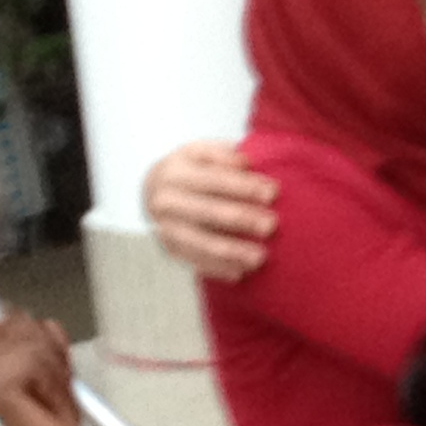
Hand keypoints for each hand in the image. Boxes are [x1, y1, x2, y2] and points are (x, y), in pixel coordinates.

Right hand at [145, 141, 277, 281]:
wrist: (153, 190)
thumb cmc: (190, 170)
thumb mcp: (201, 152)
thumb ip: (223, 154)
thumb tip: (245, 162)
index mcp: (175, 173)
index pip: (214, 180)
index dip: (244, 186)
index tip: (272, 192)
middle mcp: (166, 202)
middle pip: (209, 212)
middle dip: (242, 219)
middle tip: (271, 225)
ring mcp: (166, 228)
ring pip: (201, 243)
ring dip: (232, 251)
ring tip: (260, 258)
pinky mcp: (169, 249)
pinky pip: (195, 262)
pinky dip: (217, 269)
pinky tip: (240, 273)